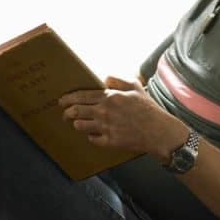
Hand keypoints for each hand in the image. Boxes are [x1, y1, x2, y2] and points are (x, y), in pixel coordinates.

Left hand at [59, 75, 186, 158]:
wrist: (158, 131)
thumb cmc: (148, 108)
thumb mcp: (135, 87)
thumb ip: (118, 80)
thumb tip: (104, 78)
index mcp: (109, 97)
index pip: (81, 96)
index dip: (68, 99)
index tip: (62, 101)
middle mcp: (104, 112)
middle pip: (76, 112)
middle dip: (66, 113)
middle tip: (64, 114)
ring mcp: (105, 128)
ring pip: (80, 126)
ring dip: (77, 124)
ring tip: (77, 124)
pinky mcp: (109, 141)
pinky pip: (92, 139)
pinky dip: (91, 137)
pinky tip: (93, 135)